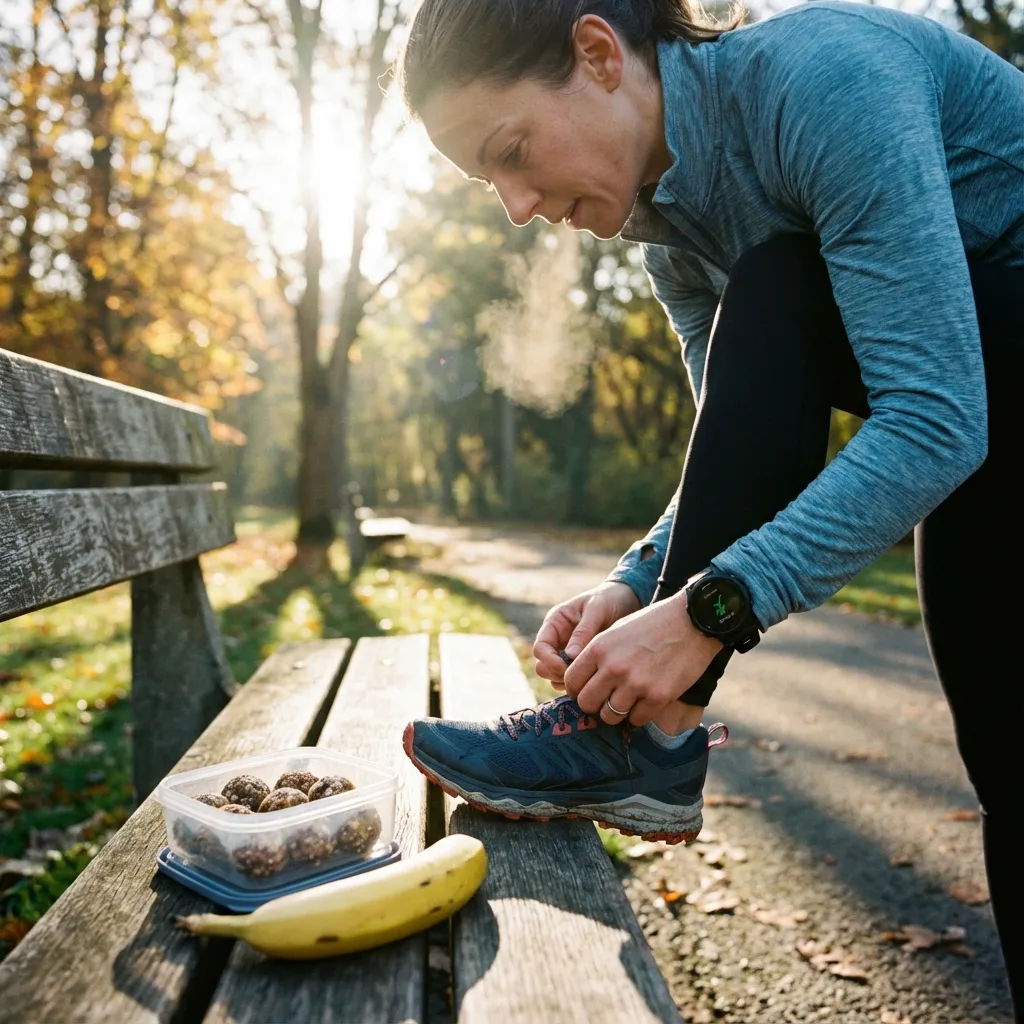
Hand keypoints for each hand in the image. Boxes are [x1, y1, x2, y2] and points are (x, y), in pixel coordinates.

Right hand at [533, 582, 641, 688]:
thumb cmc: (609, 600)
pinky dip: (580, 683)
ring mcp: (567, 653)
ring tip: (592, 677)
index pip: (540, 648)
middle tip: (582, 675)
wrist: (626, 600)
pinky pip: (572, 680)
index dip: (550, 661)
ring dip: (569, 682)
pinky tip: (597, 679)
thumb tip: (569, 656)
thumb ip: (583, 631)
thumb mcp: (596, 610)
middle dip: (559, 674)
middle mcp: (557, 640)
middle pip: (543, 667)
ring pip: (555, 677)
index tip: (569, 667)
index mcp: (555, 623)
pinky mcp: (580, 663)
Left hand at [562, 591, 722, 726]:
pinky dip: (639, 715)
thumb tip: (583, 680)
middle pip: (586, 703)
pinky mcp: (658, 696)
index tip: (586, 691)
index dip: (577, 690)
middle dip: (593, 705)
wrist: (692, 621)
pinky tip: (645, 702)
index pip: (571, 682)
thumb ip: (597, 655)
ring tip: (627, 701)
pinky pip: (636, 719)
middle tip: (605, 701)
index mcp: (598, 648)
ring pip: (609, 716)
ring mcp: (635, 684)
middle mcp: (613, 667)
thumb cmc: (653, 624)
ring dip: (616, 712)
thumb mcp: (616, 631)